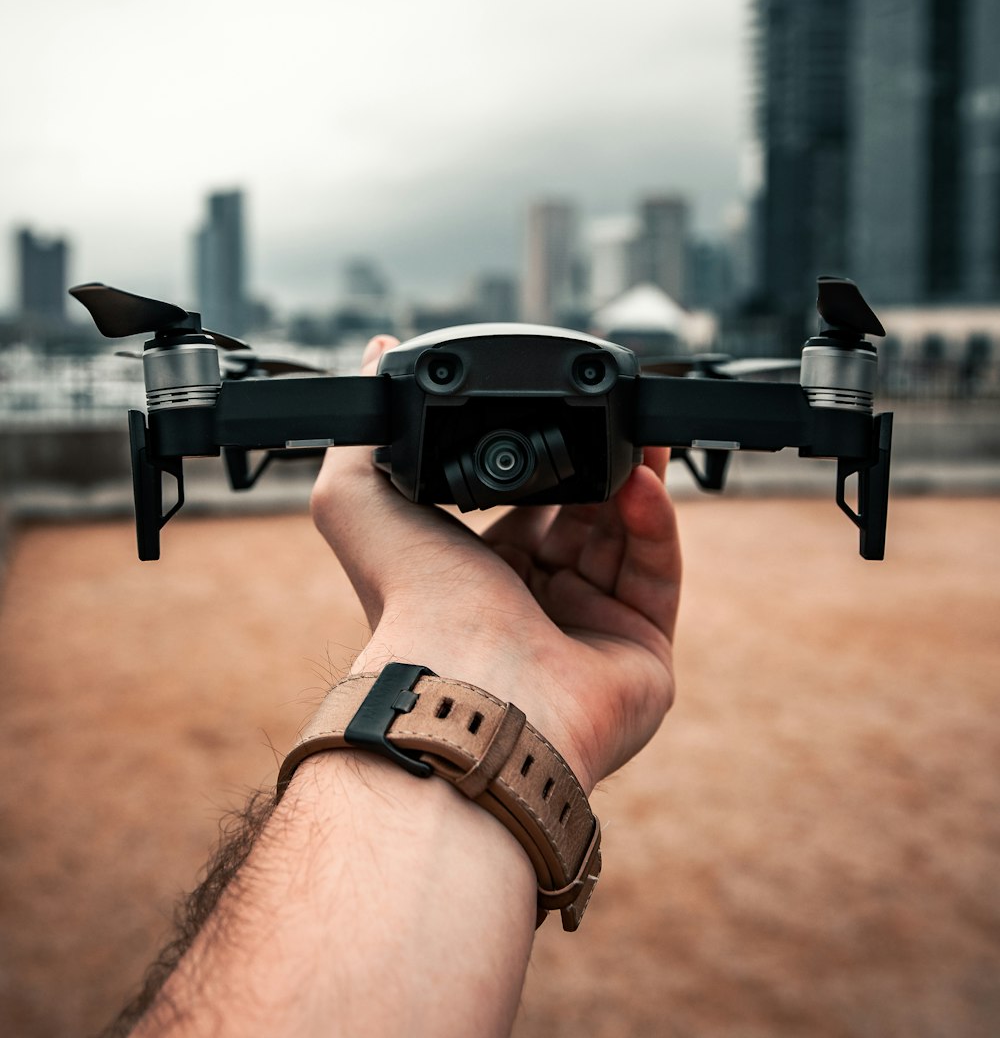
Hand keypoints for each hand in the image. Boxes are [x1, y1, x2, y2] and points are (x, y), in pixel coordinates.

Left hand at [310, 336, 681, 792]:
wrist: (470, 681)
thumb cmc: (414, 605)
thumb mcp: (361, 499)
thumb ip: (365, 433)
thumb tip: (373, 355)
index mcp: (477, 579)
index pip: (527, 507)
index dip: (549, 462)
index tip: (563, 415)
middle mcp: (534, 608)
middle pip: (585, 519)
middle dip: (601, 466)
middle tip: (615, 417)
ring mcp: (591, 633)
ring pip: (628, 540)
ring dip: (635, 480)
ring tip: (636, 432)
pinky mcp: (643, 653)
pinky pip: (659, 573)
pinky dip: (656, 522)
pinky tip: (641, 479)